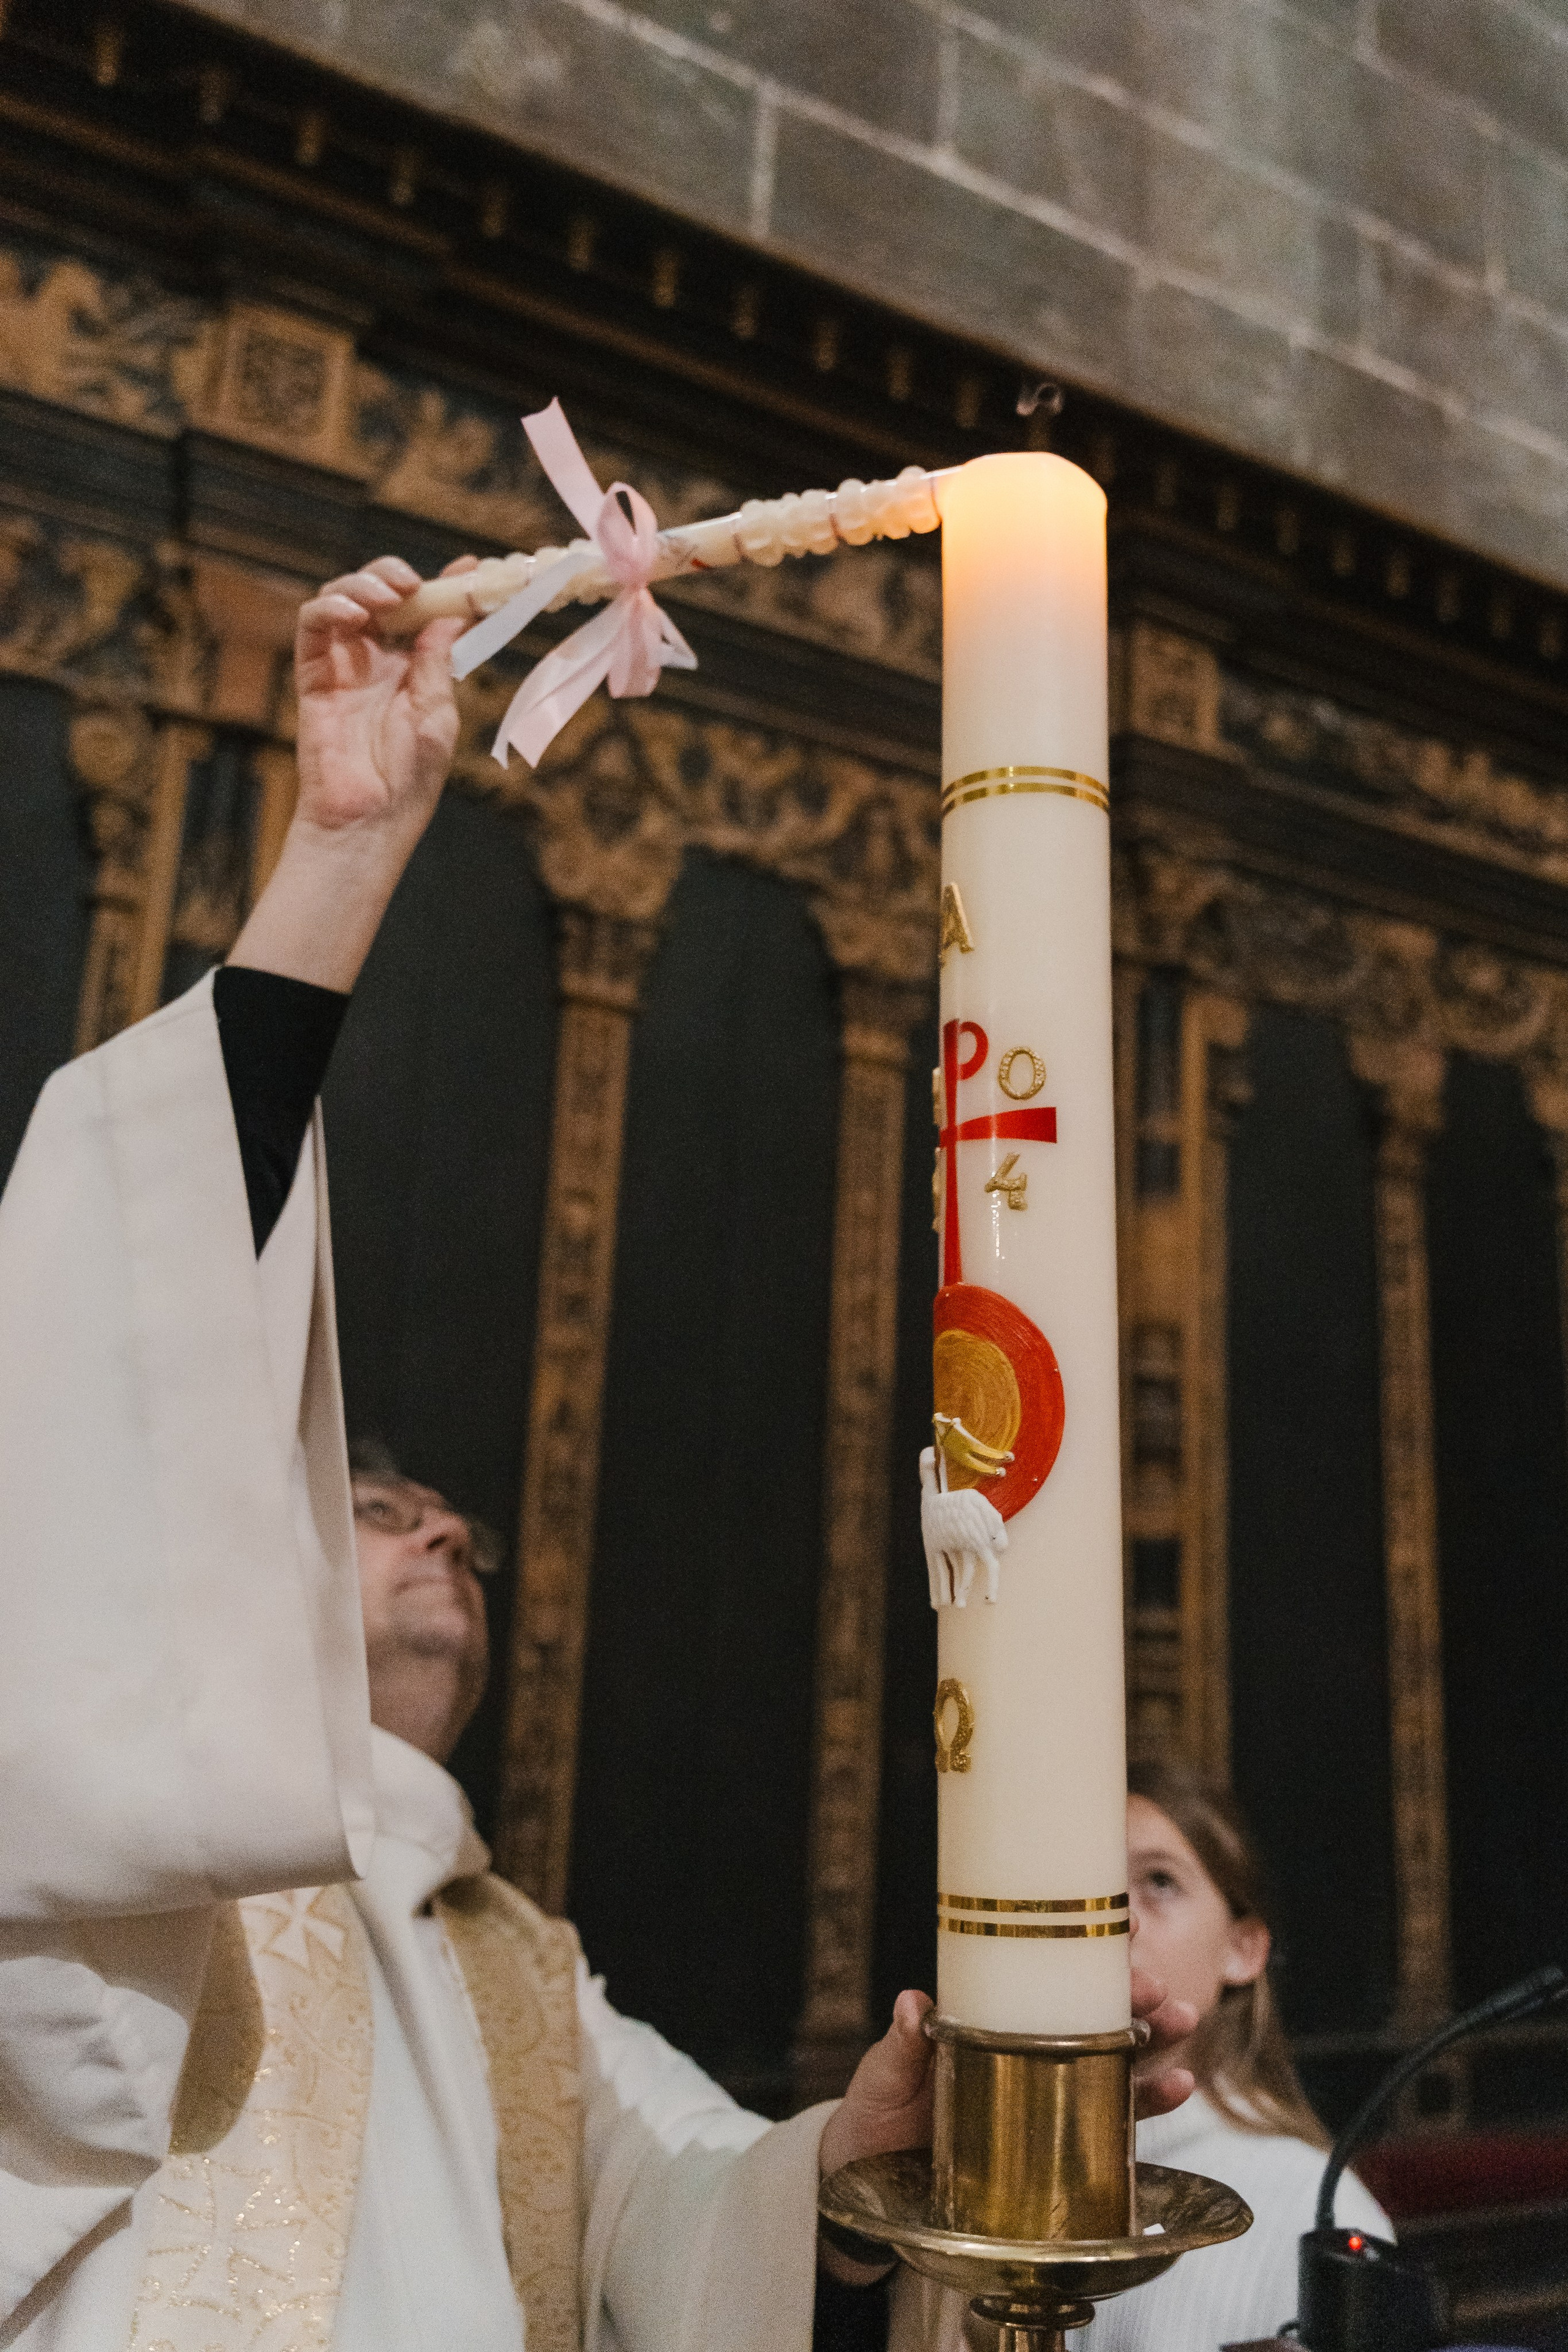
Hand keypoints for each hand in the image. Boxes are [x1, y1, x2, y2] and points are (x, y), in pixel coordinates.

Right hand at [229, 554, 476, 990]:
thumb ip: (437, 662)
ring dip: (362, 585)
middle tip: (412, 582)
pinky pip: (313, 628)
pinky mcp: (313, 677)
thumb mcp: (437, 715)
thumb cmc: (409, 779)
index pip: (427, 614)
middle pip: (380, 596)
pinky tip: (355, 615)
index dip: (445, 588)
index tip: (469, 568)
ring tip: (387, 595)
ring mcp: (343, 665)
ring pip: (343, 600)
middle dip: (394, 576)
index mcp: (414, 669)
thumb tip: (453, 613)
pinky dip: (330, 609)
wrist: (369, 820)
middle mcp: (378, 661)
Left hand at [815, 1973, 1197, 2283]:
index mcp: (991, 2019)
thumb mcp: (883, 2075)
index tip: (1125, 1940)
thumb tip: (912, 2002)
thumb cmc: (876, 2110)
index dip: (1089, 1957)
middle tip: (1164, 1995)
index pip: (1046, 1979)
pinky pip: (1111, 2120)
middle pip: (1094, 2016)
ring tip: (1184, 2032)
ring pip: (1114, 2062)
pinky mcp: (1056, 2141)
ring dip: (1155, 2046)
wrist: (868, 2174)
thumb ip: (901, 2044)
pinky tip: (1177, 2088)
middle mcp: (1027, 2049)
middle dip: (1137, 2001)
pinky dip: (1147, 2105)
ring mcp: (1045, 2093)